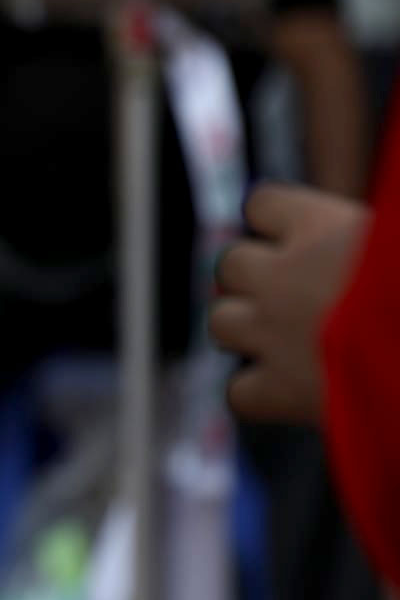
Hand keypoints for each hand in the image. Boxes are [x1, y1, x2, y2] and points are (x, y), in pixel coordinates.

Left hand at [211, 183, 369, 424]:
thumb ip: (379, 236)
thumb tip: (378, 237)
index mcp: (320, 224)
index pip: (261, 204)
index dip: (277, 220)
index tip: (302, 237)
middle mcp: (283, 274)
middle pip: (229, 264)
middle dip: (256, 280)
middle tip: (300, 298)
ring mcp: (272, 332)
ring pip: (219, 322)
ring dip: (247, 331)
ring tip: (293, 342)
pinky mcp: (281, 391)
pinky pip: (238, 393)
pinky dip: (257, 395)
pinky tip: (290, 395)